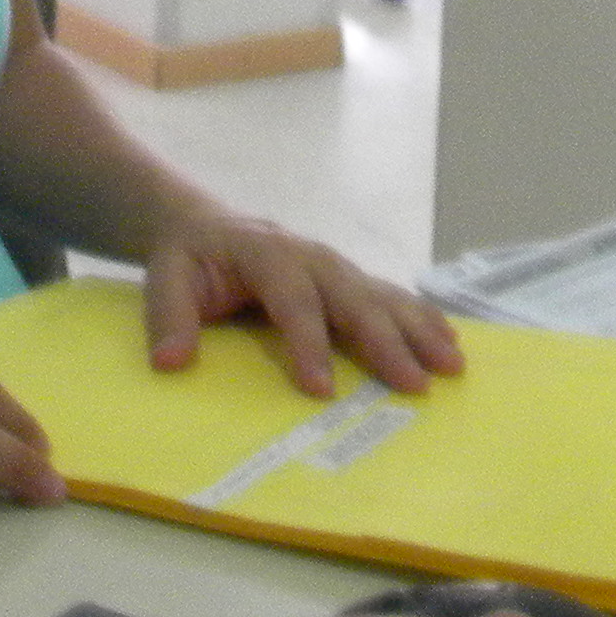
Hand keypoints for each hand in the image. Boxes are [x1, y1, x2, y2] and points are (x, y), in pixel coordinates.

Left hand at [144, 217, 464, 397]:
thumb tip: (171, 361)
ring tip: (452, 365)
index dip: (308, 344)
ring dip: (419, 330)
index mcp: (266, 253)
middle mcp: (311, 256)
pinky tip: (451, 342)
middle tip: (414, 384)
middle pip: (353, 298)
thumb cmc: (189, 259)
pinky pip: (390, 297)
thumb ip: (169, 318)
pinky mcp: (349, 279)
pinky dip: (422, 319)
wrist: (207, 226)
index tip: (321, 390)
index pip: (292, 300)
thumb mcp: (164, 278)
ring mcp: (336, 266)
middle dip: (385, 342)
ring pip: (382, 296)